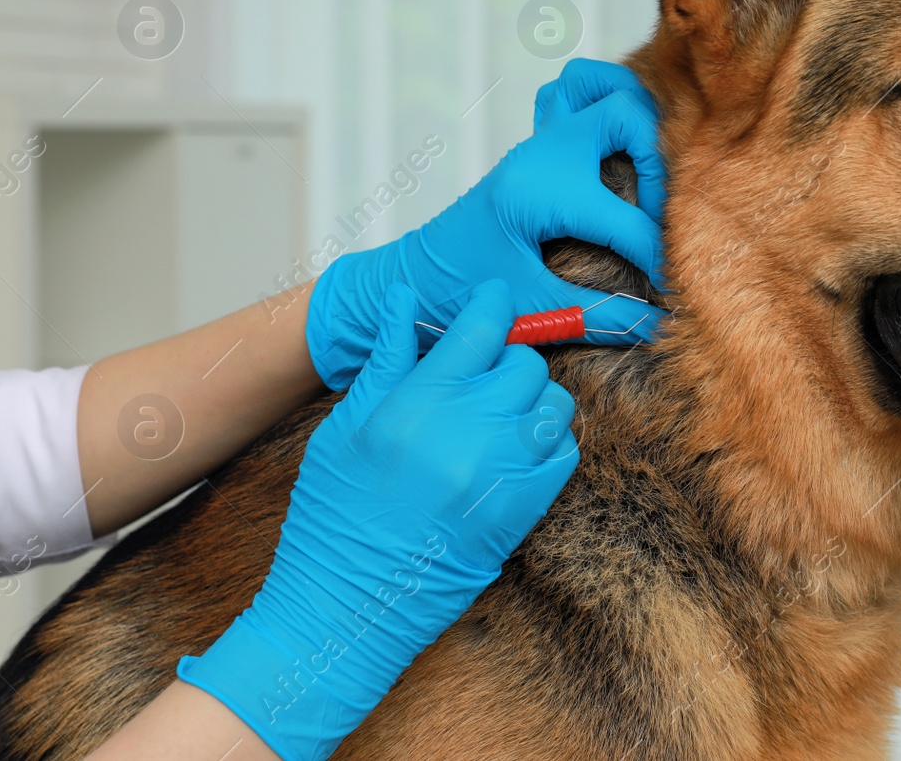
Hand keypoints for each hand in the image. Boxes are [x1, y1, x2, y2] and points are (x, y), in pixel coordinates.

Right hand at [178, 281, 575, 760]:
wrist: (350, 601)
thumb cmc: (336, 511)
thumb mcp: (346, 425)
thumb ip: (387, 358)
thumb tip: (404, 299)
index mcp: (421, 401)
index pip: (482, 327)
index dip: (492, 304)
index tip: (492, 299)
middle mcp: (471, 429)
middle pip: (525, 362)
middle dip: (506, 359)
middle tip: (481, 374)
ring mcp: (504, 470)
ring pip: (553, 403)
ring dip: (532, 400)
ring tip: (498, 414)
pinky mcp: (525, 508)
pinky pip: (563, 452)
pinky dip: (547, 443)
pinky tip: (512, 450)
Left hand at [306, 58, 667, 389]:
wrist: (408, 279)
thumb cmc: (459, 295)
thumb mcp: (531, 310)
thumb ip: (598, 316)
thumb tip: (658, 326)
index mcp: (540, 193)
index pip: (626, 218)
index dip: (658, 256)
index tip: (670, 289)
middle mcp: (543, 155)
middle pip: (627, 115)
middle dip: (662, 163)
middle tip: (667, 215)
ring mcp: (539, 142)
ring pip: (600, 86)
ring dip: (637, 115)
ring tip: (654, 169)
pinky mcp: (538, 145)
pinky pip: (573, 95)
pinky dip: (604, 104)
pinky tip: (622, 150)